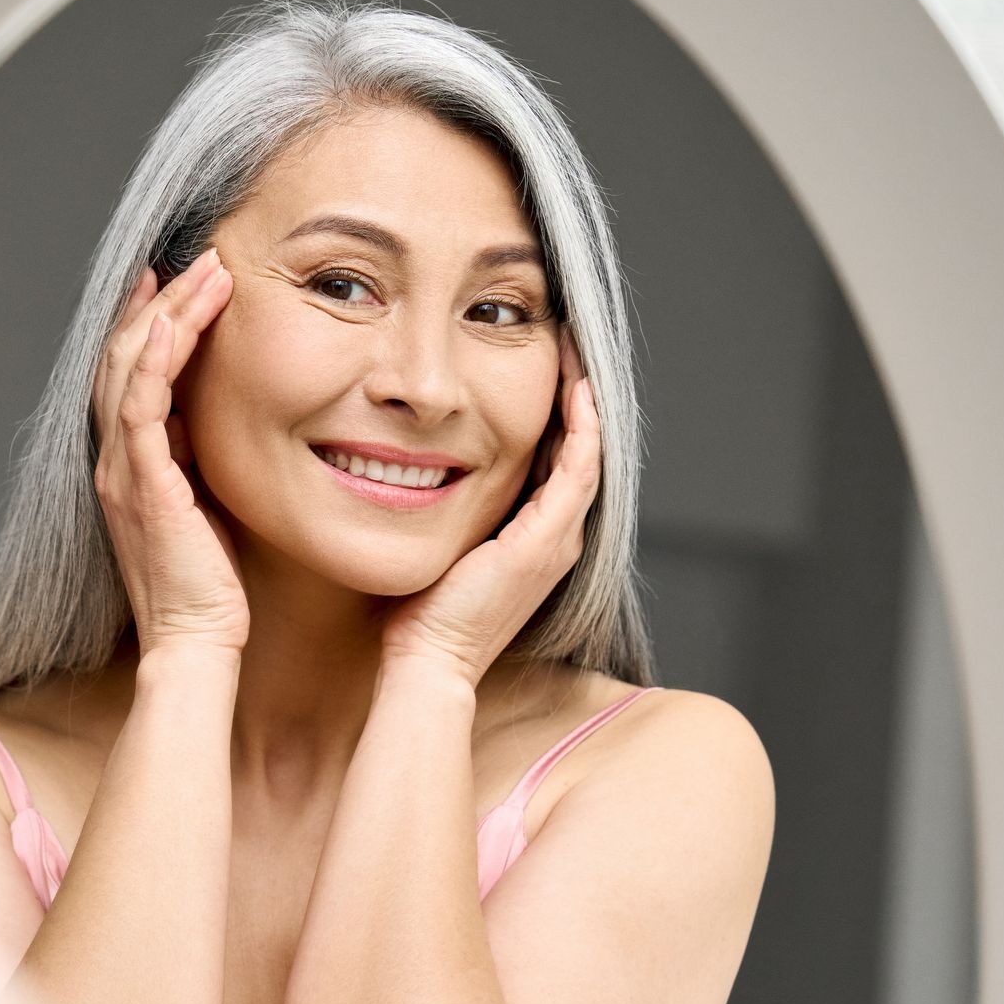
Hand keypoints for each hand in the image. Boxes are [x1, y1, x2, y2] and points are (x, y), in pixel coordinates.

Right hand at [90, 250, 247, 658]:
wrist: (196, 641)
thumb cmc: (211, 586)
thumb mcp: (206, 506)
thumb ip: (199, 462)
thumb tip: (215, 422)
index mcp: (130, 466)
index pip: (129, 376)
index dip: (146, 323)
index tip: (172, 281)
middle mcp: (115, 462)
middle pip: (123, 358)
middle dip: (159, 301)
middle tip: (195, 257)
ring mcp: (123, 471)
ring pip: (129, 368)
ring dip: (166, 313)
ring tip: (206, 271)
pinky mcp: (143, 484)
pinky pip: (139, 406)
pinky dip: (153, 358)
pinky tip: (172, 322)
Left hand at [379, 332, 600, 684]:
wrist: (428, 660)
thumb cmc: (420, 612)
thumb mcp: (442, 543)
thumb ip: (446, 508)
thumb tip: (415, 467)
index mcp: (536, 539)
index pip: (558, 462)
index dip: (557, 412)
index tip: (543, 365)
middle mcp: (557, 538)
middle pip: (580, 451)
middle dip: (575, 396)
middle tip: (568, 343)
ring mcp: (556, 540)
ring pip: (588, 453)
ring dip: (585, 400)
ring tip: (576, 351)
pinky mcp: (545, 541)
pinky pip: (577, 469)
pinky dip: (581, 427)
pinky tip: (577, 389)